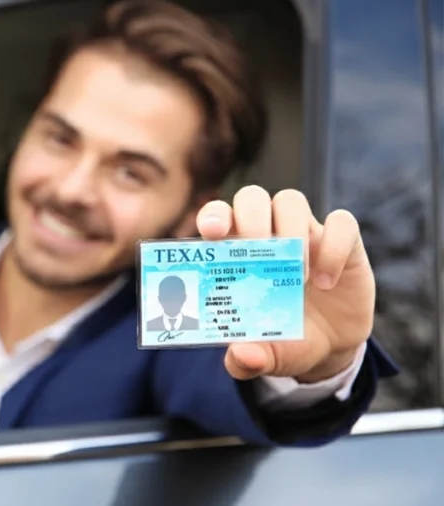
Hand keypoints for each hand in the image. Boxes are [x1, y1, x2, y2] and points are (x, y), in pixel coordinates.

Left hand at [196, 185, 373, 383]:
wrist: (330, 346)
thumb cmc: (285, 339)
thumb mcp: (267, 355)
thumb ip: (248, 360)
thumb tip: (241, 356)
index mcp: (237, 253)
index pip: (218, 217)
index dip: (213, 216)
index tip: (213, 232)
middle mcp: (267, 234)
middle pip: (252, 198)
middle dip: (250, 218)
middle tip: (257, 253)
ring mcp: (305, 233)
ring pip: (290, 201)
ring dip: (290, 231)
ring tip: (295, 276)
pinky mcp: (344, 241)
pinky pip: (342, 223)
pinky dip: (334, 248)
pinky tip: (326, 282)